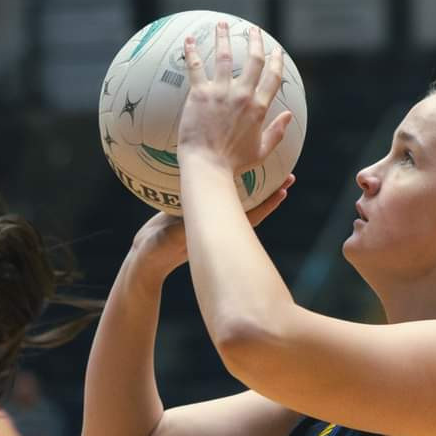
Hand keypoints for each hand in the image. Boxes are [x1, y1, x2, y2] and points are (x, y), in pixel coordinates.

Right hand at [127, 177, 294, 281]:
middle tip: (290, 177)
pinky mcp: (202, 217)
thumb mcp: (169, 237)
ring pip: (241, 203)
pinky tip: (239, 177)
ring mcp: (213, 221)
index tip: (285, 191)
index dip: (267, 204)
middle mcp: (220, 225)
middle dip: (271, 192)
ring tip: (278, 177)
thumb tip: (189, 226)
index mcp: (216, 229)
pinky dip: (235, 188)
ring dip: (259, 190)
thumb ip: (179, 231)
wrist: (145, 258)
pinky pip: (223, 199)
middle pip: (252, 206)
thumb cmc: (156, 250)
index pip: (250, 216)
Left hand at [176, 22, 292, 176]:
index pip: (272, 78)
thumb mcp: (261, 150)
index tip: (277, 51)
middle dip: (255, 42)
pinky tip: (189, 40)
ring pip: (224, 56)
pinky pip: (196, 67)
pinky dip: (192, 52)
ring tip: (222, 25)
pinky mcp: (200, 94)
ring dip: (224, 37)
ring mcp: (221, 92)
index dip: (276, 61)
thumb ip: (277, 132)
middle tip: (254, 31)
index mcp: (259, 108)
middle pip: (253, 61)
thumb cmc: (234, 163)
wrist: (208, 165)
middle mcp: (242, 96)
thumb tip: (289, 116)